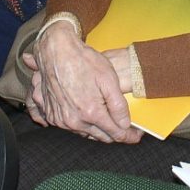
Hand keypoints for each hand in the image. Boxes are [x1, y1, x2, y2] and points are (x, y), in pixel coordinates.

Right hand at [25, 21, 138, 142]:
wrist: (56, 52)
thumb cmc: (83, 61)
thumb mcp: (109, 79)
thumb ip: (118, 106)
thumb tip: (125, 124)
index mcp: (91, 112)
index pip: (115, 134)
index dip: (129, 136)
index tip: (136, 136)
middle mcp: (74, 121)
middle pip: (101, 137)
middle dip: (115, 134)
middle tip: (126, 128)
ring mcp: (61, 120)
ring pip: (87, 134)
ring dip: (99, 130)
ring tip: (109, 120)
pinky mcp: (53, 116)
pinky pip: (73, 127)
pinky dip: (83, 124)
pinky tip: (89, 114)